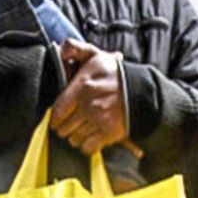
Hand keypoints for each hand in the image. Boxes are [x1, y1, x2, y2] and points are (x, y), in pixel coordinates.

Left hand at [51, 40, 127, 155]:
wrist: (143, 91)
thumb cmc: (116, 74)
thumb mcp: (96, 56)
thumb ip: (75, 49)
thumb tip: (60, 50)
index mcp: (82, 87)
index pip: (57, 111)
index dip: (55, 118)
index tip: (57, 119)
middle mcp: (89, 105)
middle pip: (64, 128)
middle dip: (64, 128)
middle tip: (68, 126)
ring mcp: (99, 121)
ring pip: (75, 139)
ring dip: (75, 137)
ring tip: (79, 131)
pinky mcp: (109, 133)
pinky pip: (88, 148)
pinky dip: (86, 146)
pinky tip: (89, 139)